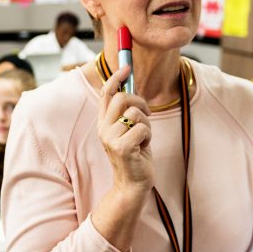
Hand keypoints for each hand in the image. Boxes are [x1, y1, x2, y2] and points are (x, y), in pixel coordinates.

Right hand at [98, 65, 152, 196]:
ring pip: (136, 113)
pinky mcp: (122, 147)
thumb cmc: (134, 155)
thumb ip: (126, 112)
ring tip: (143, 138)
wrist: (132, 183)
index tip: (127, 68)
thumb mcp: (128, 130)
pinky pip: (143, 128)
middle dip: (140, 101)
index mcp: (103, 122)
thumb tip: (131, 87)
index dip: (116, 78)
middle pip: (122, 98)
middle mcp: (103, 128)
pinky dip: (149, 137)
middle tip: (147, 113)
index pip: (106, 93)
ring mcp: (110, 138)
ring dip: (147, 124)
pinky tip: (144, 147)